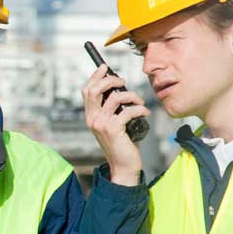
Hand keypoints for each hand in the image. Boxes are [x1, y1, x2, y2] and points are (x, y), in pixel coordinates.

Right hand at [81, 65, 147, 184]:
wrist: (123, 166)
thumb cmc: (121, 143)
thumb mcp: (112, 124)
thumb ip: (111, 110)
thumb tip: (119, 90)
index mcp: (90, 116)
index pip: (86, 91)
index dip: (95, 76)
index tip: (105, 68)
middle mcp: (92, 119)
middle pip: (95, 90)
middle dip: (110, 80)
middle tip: (123, 81)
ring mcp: (101, 124)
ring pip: (114, 98)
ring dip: (131, 95)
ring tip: (139, 101)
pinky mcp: (113, 129)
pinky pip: (128, 111)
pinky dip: (139, 109)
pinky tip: (145, 112)